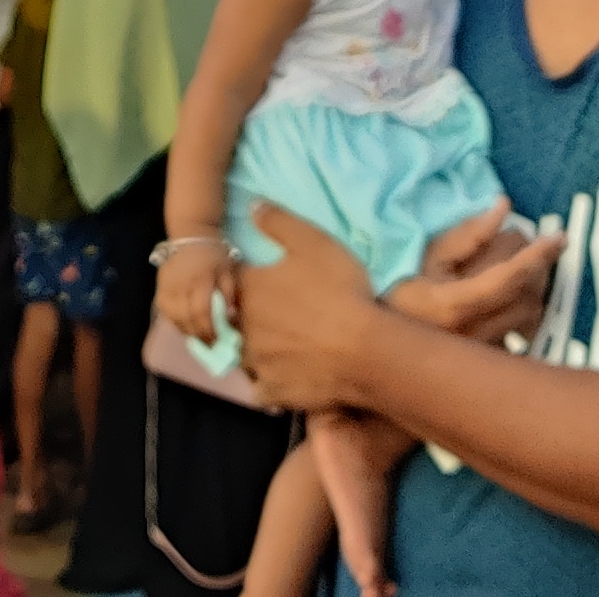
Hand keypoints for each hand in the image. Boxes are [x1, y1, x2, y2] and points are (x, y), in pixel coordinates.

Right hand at [158, 237, 226, 345]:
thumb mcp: (228, 271)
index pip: (201, 311)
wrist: (191, 233)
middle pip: (186, 317)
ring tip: (198, 337)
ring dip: (186, 331)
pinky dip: (175, 322)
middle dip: (198, 334)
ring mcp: (167, 285)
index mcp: (200, 278)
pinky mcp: (160, 286)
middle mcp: (181, 283)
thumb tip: (230, 318)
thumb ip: (230, 294)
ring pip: (173, 317)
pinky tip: (185, 325)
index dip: (208, 329)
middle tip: (209, 344)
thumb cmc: (213, 254)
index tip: (217, 339)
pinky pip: (165, 311)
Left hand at [233, 201, 384, 410]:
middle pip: (234, 318)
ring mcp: (256, 362)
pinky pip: (261, 388)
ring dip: (255, 349)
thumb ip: (278, 222)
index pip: (232, 279)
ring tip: (282, 345)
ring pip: (245, 354)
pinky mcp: (273, 391)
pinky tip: (286, 376)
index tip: (264, 279)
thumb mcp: (313, 242)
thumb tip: (251, 206)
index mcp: (249, 289)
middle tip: (278, 313)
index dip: (247, 277)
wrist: (366, 350)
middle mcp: (243, 326)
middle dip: (247, 314)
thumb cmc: (339, 290)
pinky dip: (269, 382)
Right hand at [385, 200, 553, 344]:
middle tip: (536, 247)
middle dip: (538, 269)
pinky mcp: (485, 362)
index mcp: (455, 305)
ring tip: (527, 269)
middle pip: (527, 297)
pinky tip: (513, 299)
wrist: (378, 346)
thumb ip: (466, 234)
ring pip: (529, 319)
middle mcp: (472, 334)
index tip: (559, 237)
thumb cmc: (395, 292)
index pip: (509, 278)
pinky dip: (525, 312)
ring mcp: (480, 353)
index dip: (537, 256)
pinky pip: (520, 334)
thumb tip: (504, 208)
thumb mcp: (424, 255)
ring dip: (535, 290)